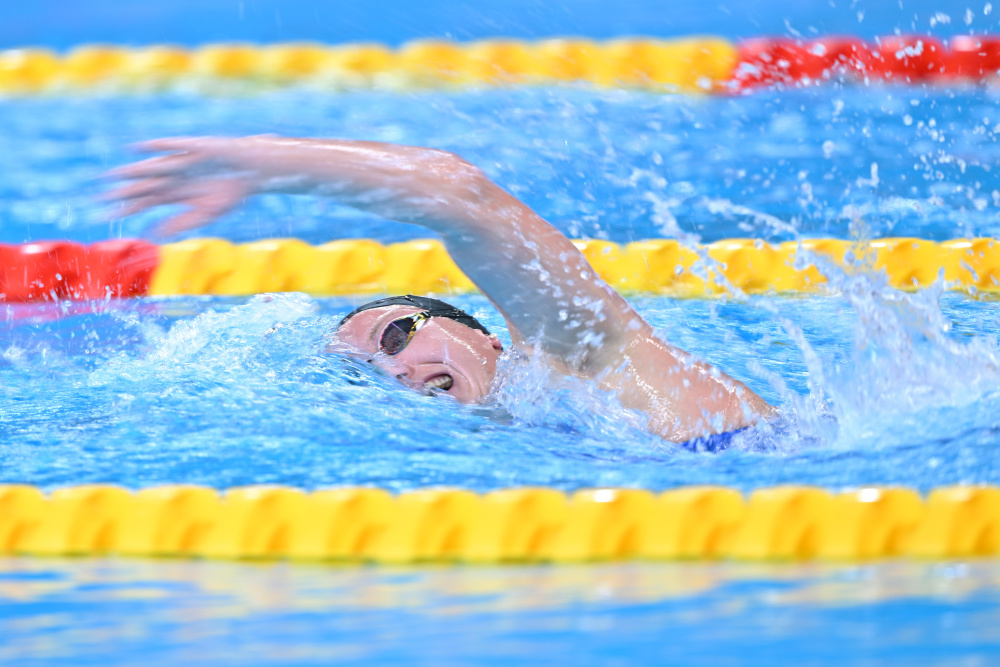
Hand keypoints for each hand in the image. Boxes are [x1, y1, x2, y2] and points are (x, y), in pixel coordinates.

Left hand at [103, 137, 260, 234]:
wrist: (251, 170)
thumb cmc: (230, 193)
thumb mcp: (205, 213)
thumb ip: (181, 223)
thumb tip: (154, 234)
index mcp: (174, 194)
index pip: (143, 202)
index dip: (126, 209)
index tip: (105, 217)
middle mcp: (171, 177)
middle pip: (142, 186)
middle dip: (121, 192)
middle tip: (98, 198)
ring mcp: (179, 162)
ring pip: (150, 169)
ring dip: (131, 172)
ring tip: (111, 176)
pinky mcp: (190, 148)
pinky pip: (168, 147)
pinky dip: (152, 148)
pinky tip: (135, 148)